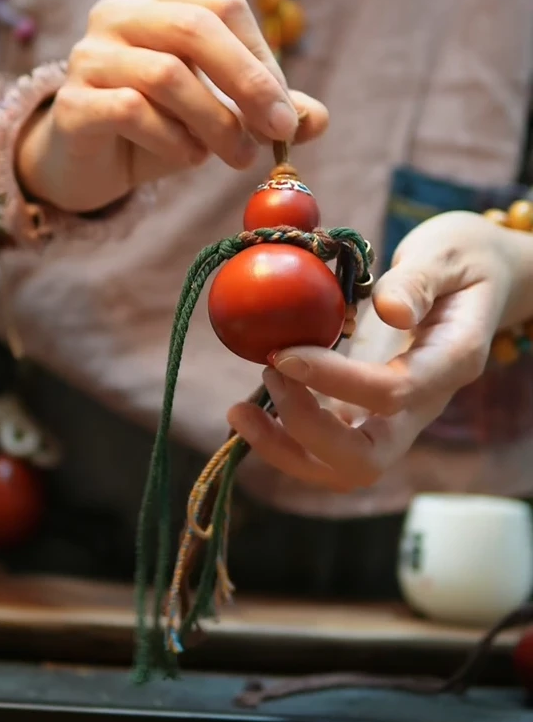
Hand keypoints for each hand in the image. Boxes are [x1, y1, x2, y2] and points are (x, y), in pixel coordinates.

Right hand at [17, 0, 327, 212]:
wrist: (90, 164)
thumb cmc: (160, 126)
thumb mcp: (220, 112)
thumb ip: (266, 109)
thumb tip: (318, 120)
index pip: (222, 6)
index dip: (261, 58)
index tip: (285, 112)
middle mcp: (118, 13)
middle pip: (194, 28)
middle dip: (248, 83)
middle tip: (279, 132)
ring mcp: (88, 55)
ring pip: (165, 75)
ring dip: (215, 123)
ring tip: (237, 157)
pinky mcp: (72, 102)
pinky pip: (131, 111)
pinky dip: (172, 140)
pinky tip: (188, 158)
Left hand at [229, 210, 532, 492]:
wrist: (480, 279)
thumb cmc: (464, 258)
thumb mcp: (447, 253)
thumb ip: (418, 281)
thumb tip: (389, 310)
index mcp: (450, 363)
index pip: (392, 394)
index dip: (334, 381)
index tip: (283, 353)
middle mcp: (422, 405)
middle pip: (366, 459)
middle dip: (307, 431)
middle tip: (268, 375)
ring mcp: (393, 417)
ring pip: (341, 468)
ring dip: (286, 450)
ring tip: (241, 409)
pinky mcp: (365, 412)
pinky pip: (324, 446)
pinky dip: (283, 438)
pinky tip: (248, 410)